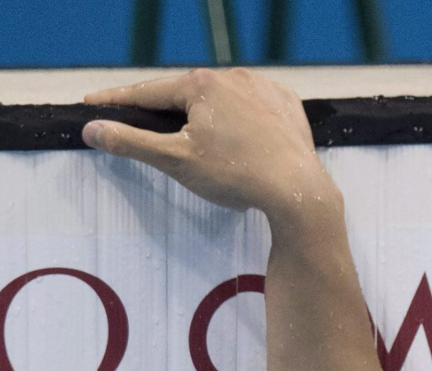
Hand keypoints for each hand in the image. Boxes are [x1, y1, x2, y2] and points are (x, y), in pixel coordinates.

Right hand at [83, 68, 332, 221]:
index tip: (93, 104)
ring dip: (208, 117)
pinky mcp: (287, 105)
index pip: (148, 92)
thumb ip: (131, 142)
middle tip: (152, 132)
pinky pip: (254, 108)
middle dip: (169, 114)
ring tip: (204, 144)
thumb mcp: (175, 160)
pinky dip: (241, 121)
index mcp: (202, 85)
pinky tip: (239, 140)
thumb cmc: (237, 175)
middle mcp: (235, 77)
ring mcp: (265, 89)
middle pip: (187, 96)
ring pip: (223, 101)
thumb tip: (94, 129)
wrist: (297, 191)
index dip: (118, 101)